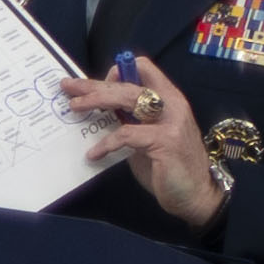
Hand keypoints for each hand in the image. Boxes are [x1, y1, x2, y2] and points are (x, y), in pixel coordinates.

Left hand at [66, 57, 222, 227]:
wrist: (195, 194)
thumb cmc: (168, 167)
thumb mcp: (147, 137)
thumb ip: (131, 120)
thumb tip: (102, 110)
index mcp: (169, 99)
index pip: (144, 69)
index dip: (117, 73)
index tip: (93, 84)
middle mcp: (172, 104)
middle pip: (128, 84)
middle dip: (94, 85)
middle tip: (68, 87)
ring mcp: (170, 122)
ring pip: (128, 99)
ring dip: (97, 101)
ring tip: (74, 108)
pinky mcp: (165, 141)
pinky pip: (127, 135)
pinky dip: (106, 143)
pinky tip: (93, 154)